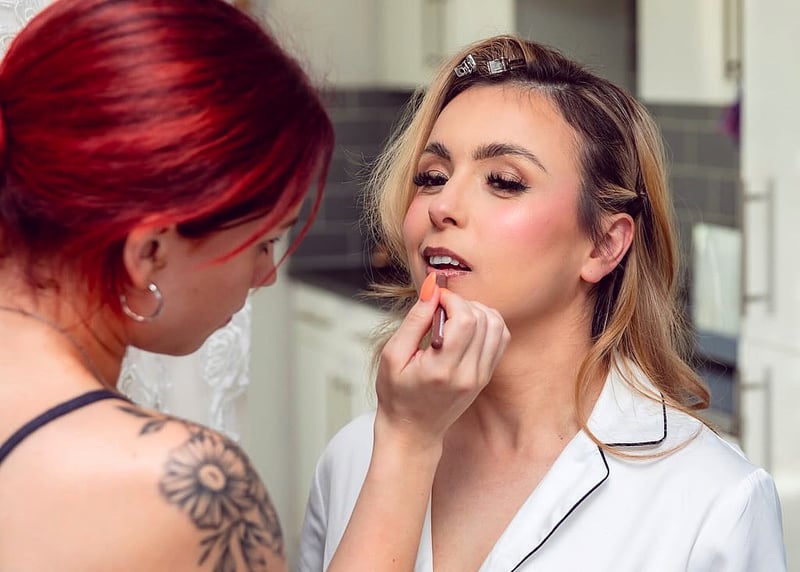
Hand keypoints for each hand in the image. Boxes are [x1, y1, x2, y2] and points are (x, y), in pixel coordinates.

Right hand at [374, 275, 509, 451]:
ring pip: (497, 326)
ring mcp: (480, 377)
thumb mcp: (393, 355)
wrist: (412, 430)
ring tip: (453, 316)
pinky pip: (500, 338)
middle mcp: (467, 374)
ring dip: (477, 311)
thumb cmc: (396, 395)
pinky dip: (487, 323)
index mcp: (441, 370)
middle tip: (441, 307)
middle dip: (463, 302)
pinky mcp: (486, 376)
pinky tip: (466, 326)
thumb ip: (415, 320)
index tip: (434, 298)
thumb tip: (433, 288)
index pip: (465, 320)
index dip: (452, 299)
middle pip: (483, 319)